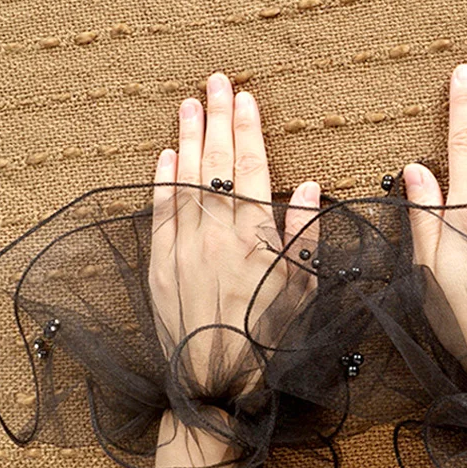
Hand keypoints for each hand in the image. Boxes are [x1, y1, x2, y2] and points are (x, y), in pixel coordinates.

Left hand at [148, 72, 320, 395]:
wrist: (216, 385)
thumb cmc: (269, 338)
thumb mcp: (303, 289)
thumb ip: (304, 234)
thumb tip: (308, 187)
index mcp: (254, 236)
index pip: (250, 168)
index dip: (247, 129)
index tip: (244, 97)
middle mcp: (214, 233)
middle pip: (215, 164)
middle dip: (216, 119)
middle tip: (213, 82)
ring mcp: (181, 247)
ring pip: (183, 180)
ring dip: (187, 139)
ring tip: (188, 105)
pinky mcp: (158, 266)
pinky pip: (158, 212)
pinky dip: (161, 181)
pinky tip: (165, 156)